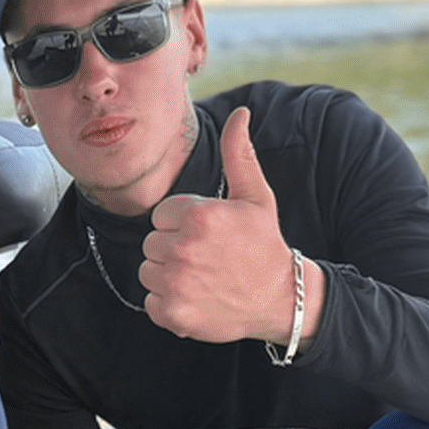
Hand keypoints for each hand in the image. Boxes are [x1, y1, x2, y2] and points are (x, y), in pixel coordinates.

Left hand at [139, 106, 323, 345]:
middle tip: (206, 257)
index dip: (182, 223)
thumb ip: (238, 154)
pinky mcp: (172, 314)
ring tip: (202, 276)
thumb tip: (240, 114)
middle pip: (151, 243)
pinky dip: (168, 302)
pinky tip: (196, 297)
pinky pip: (150, 300)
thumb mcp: (255, 196)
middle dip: (173, 247)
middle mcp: (183, 249)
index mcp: (198, 216)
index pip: (161, 215)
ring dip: (168, 274)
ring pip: (148, 271)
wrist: (281, 298)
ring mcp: (176, 285)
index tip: (208, 234)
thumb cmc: (264, 244)